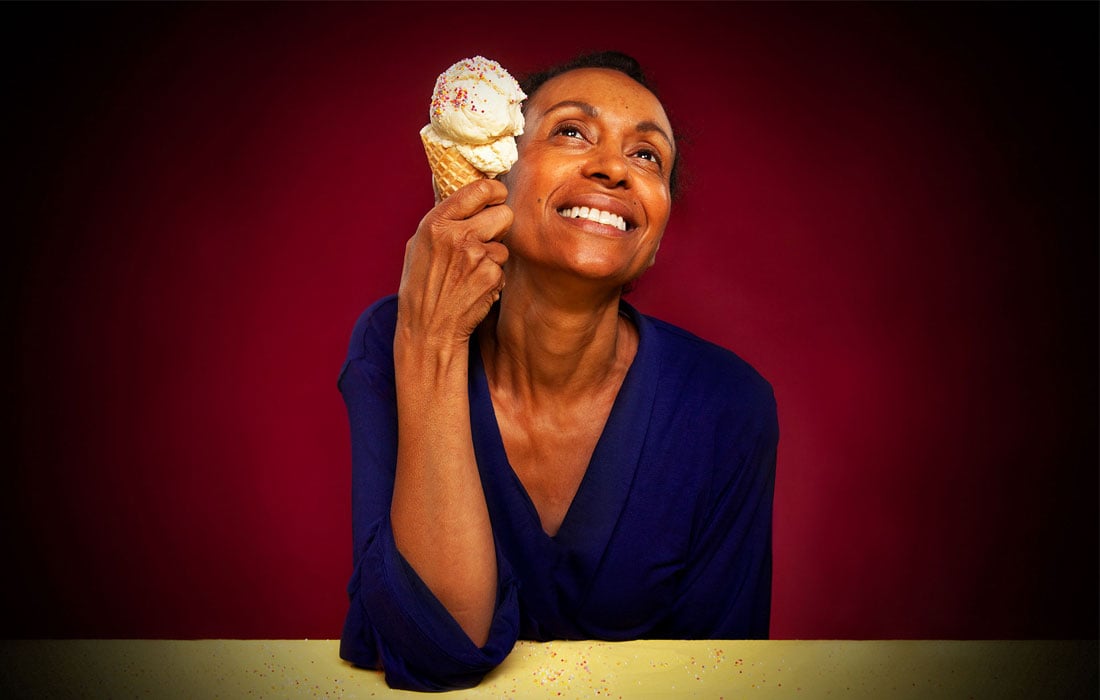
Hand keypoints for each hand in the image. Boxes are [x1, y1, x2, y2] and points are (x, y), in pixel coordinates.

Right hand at [397, 179, 511, 349]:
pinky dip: (493, 277)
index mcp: (437, 222)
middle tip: (486, 237)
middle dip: (499, 225)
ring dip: (493, 256)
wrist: (428, 327)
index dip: (495, 190)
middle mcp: (458, 235)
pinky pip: (503, 268)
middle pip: (504, 213)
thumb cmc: (421, 285)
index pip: (480, 189)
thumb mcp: (419, 244)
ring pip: (504, 244)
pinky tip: (474, 287)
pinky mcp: (491, 277)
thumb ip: (442, 219)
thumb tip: (461, 190)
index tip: (498, 195)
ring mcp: (477, 257)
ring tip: (470, 271)